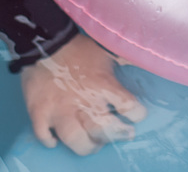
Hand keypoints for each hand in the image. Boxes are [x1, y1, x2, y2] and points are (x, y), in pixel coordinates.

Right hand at [20, 33, 147, 154]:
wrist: (45, 41)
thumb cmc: (79, 48)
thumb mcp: (107, 50)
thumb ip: (125, 60)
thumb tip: (147, 58)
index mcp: (103, 85)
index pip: (128, 107)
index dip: (136, 114)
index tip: (135, 115)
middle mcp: (83, 101)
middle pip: (103, 131)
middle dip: (115, 136)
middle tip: (118, 134)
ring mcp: (59, 109)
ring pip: (76, 140)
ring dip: (86, 145)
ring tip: (91, 143)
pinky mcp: (39, 112)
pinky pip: (44, 136)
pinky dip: (50, 141)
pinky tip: (56, 139)